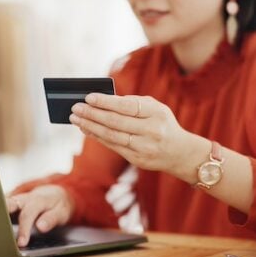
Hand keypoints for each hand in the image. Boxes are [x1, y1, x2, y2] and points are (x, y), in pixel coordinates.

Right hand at [6, 185, 73, 246]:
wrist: (54, 193)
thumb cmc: (56, 205)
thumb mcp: (61, 212)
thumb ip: (51, 219)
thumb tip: (40, 227)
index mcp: (37, 200)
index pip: (27, 215)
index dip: (24, 230)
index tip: (21, 243)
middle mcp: (23, 198)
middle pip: (9, 204)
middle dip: (2, 215)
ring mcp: (15, 201)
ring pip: (2, 205)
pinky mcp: (9, 205)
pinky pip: (1, 208)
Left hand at [69, 93, 191, 173]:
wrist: (180, 152)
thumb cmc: (162, 123)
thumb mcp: (155, 108)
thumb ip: (133, 103)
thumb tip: (103, 101)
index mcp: (156, 113)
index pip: (127, 106)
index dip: (106, 102)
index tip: (88, 97)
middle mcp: (151, 131)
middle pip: (115, 122)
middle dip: (92, 114)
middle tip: (75, 107)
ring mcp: (144, 147)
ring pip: (111, 136)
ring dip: (90, 126)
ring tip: (76, 118)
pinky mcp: (137, 159)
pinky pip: (113, 146)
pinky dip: (97, 136)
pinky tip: (87, 129)